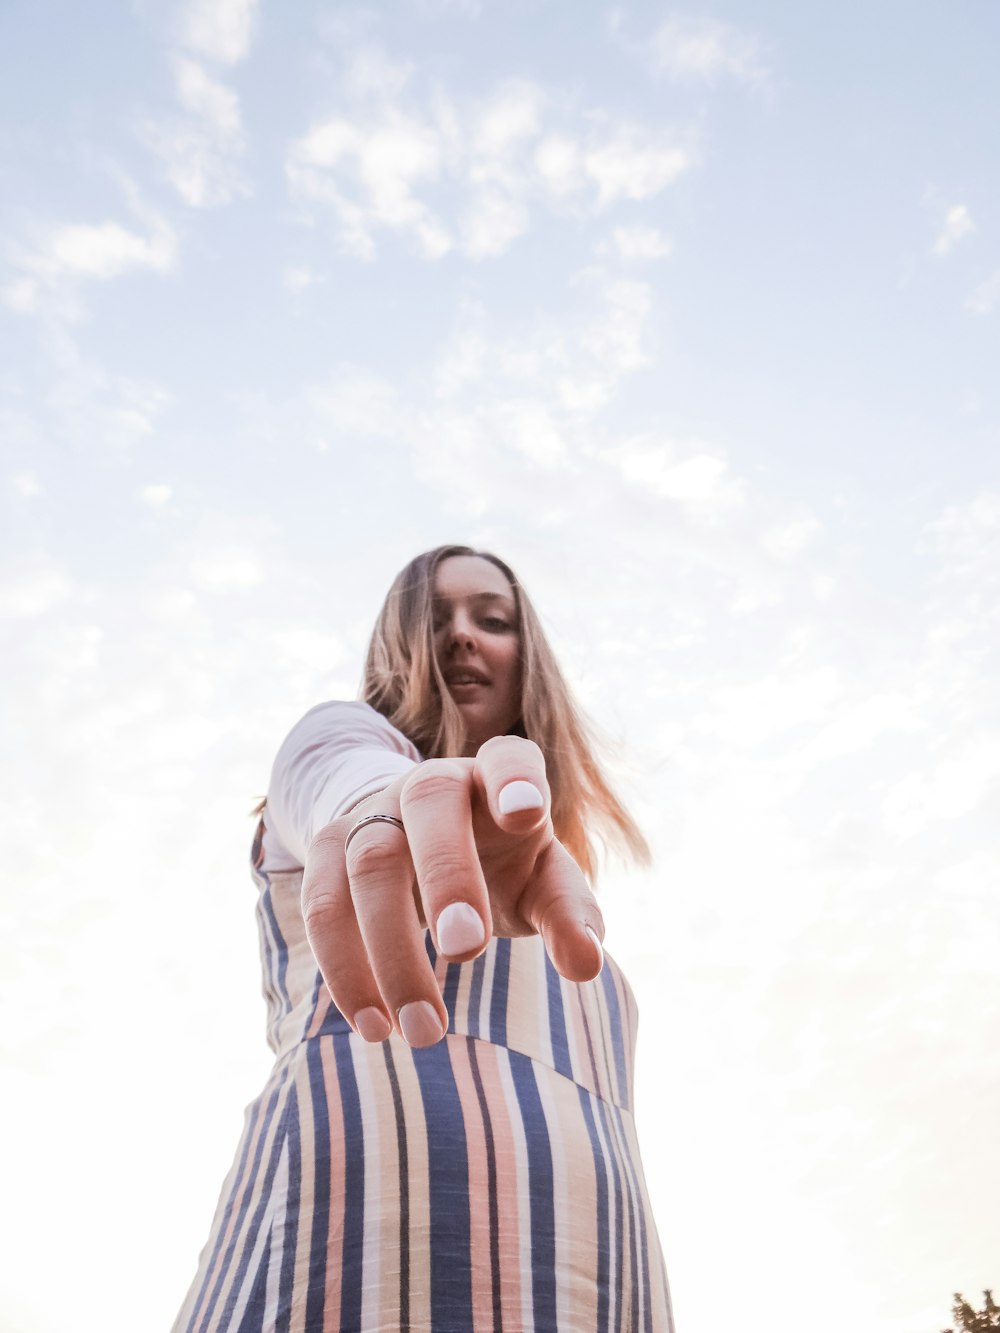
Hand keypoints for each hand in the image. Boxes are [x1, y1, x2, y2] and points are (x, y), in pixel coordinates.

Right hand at [301, 734, 604, 1047]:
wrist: (419, 843)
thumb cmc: (502, 863)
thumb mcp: (544, 881)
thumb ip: (568, 914)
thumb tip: (587, 962)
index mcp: (496, 776)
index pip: (507, 758)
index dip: (515, 779)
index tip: (528, 813)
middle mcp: (431, 781)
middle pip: (428, 805)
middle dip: (446, 875)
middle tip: (468, 952)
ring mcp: (373, 810)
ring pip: (367, 861)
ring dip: (390, 950)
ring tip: (424, 1030)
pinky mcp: (329, 849)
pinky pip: (322, 903)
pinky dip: (343, 968)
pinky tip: (375, 1024)